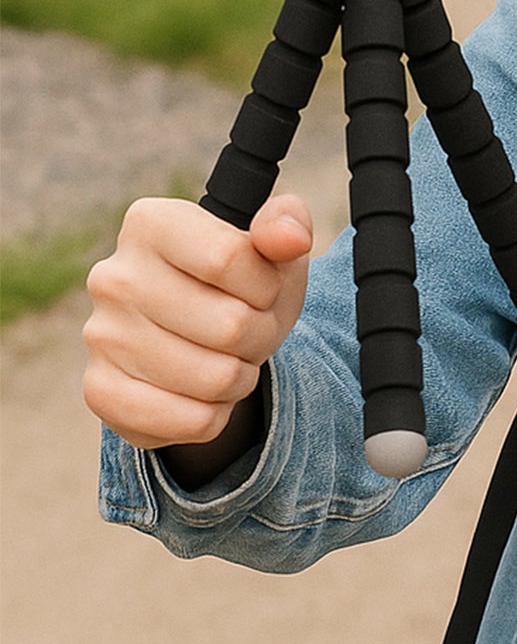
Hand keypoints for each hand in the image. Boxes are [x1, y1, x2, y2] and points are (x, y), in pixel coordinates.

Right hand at [83, 194, 311, 451]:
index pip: (230, 259)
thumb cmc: (244, 283)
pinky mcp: (100, 391)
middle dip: (260, 335)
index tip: (264, 288)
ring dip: (241, 376)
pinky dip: (216, 413)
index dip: (267, 286)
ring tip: (229, 357)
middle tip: (250, 329)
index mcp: (152, 223)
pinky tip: (204, 391)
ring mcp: (101, 335)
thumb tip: (290, 237)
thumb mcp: (275, 248)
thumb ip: (288, 225)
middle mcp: (114, 275)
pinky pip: (190, 420)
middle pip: (230, 325)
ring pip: (215, 378)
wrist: (205, 340)